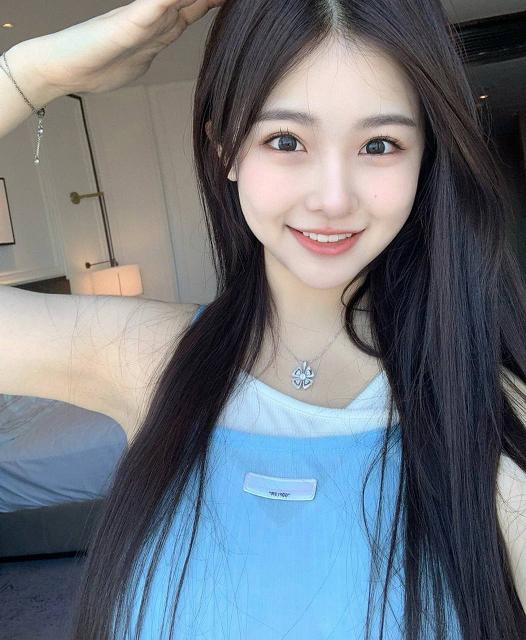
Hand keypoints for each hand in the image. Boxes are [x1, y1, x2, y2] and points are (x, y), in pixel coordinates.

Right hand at [22, 0, 224, 94]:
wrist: (61, 68)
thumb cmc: (94, 67)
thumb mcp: (135, 63)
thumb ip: (149, 52)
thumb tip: (155, 54)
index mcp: (158, 32)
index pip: (194, 11)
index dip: (215, 4)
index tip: (235, 3)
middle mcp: (154, 22)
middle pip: (193, 2)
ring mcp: (142, 21)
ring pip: (178, 0)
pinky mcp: (126, 25)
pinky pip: (155, 7)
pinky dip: (170, 1)